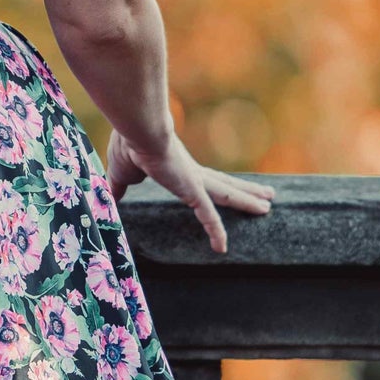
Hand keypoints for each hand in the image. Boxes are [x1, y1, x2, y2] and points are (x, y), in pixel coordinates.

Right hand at [105, 127, 275, 253]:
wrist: (138, 130)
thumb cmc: (128, 146)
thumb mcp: (121, 174)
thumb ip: (120, 188)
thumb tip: (111, 197)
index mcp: (179, 168)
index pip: (204, 179)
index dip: (217, 184)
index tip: (228, 186)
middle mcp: (192, 173)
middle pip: (226, 184)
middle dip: (246, 190)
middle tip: (266, 194)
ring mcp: (195, 181)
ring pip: (228, 195)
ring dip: (248, 200)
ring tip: (269, 205)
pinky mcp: (191, 190)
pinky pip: (207, 217)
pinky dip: (215, 232)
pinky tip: (222, 249)